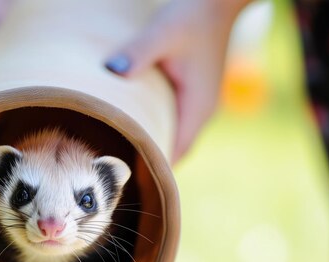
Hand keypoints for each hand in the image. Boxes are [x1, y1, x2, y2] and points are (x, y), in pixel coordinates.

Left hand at [105, 0, 249, 162]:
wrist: (216, 2)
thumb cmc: (191, 16)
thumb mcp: (163, 33)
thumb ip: (138, 53)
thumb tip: (112, 71)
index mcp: (197, 107)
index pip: (175, 152)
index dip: (152, 168)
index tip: (124, 176)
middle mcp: (201, 112)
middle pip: (174, 151)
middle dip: (149, 163)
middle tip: (115, 171)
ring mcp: (198, 105)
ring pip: (175, 138)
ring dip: (154, 146)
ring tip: (121, 155)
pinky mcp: (192, 95)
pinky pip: (174, 124)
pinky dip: (158, 131)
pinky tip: (136, 129)